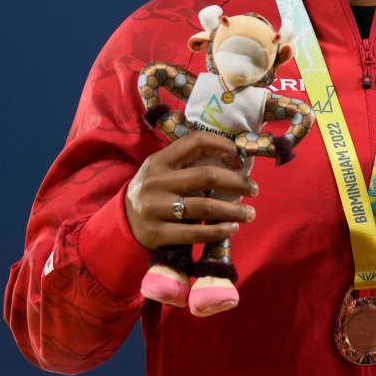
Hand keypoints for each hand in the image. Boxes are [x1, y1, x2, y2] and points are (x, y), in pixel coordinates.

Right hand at [125, 131, 258, 249]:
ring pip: (204, 206)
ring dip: (234, 210)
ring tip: (250, 213)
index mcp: (159, 160)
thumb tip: (232, 159)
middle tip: (254, 189)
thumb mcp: (160, 170)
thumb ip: (187, 163)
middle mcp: (157, 182)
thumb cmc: (152, 192)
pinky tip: (232, 228)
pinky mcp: (158, 233)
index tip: (240, 158)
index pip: (196, 142)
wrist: (122, 223)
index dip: (223, 145)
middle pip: (206, 176)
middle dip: (237, 182)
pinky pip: (194, 232)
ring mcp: (155, 208)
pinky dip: (218, 230)